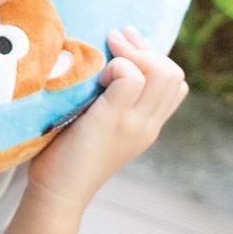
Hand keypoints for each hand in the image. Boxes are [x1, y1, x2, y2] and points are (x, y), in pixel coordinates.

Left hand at [25, 26, 187, 214]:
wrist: (57, 192)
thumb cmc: (67, 153)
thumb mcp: (97, 121)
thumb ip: (108, 99)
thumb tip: (100, 60)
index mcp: (148, 124)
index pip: (175, 82)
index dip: (153, 56)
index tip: (123, 46)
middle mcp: (148, 124)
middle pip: (173, 72)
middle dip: (144, 48)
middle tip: (113, 41)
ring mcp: (135, 124)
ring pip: (162, 72)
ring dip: (132, 55)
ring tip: (105, 59)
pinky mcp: (113, 121)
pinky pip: (131, 78)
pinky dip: (115, 66)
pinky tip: (95, 75)